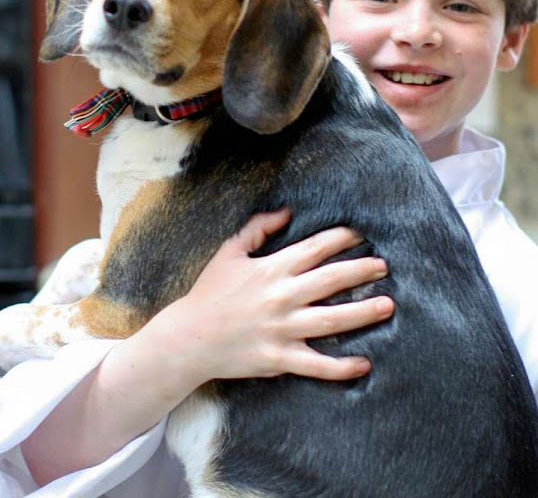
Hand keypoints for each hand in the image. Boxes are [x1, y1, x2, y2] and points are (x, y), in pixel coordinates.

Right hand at [154, 209, 392, 385]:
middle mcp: (282, 297)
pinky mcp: (280, 358)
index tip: (361, 234)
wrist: (190, 338)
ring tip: (388, 305)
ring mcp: (283, 329)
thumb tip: (286, 211)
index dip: (342, 238)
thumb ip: (257, 229)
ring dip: (363, 312)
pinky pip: (317, 364)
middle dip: (362, 270)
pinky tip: (364, 364)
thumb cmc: (209, 293)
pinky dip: (342, 367)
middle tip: (384, 266)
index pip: (315, 248)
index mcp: (271, 269)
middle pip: (332, 279)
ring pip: (332, 319)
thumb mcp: (229, 253)